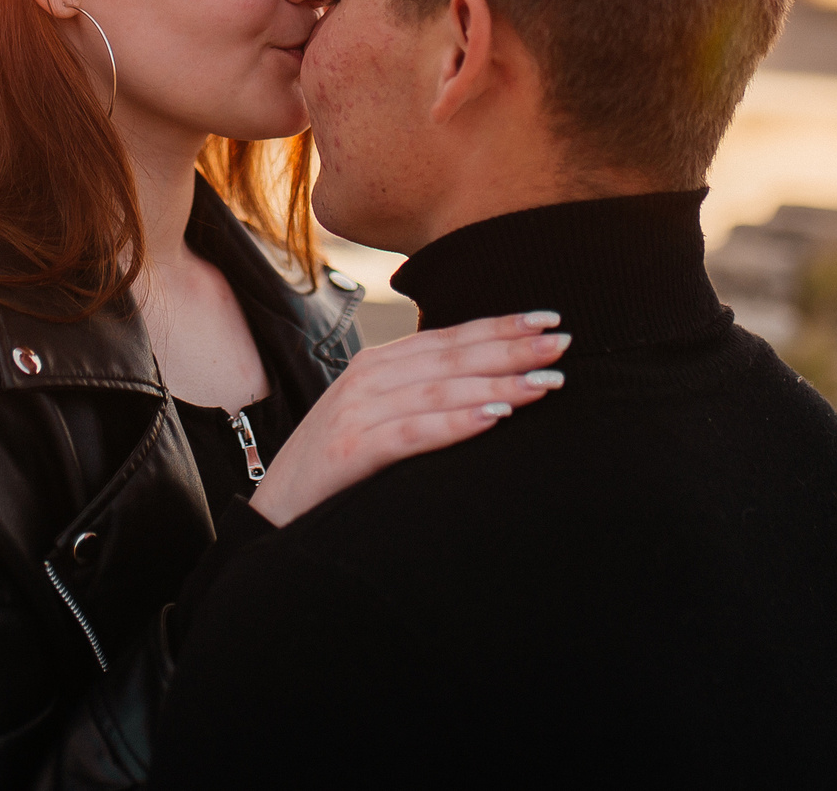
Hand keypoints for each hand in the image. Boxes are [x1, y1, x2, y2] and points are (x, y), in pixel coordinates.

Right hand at [249, 312, 569, 526]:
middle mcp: (367, 377)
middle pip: (451, 356)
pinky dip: (454, 423)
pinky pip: (411, 432)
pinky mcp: (350, 450)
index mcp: (379, 364)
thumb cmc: (339, 470)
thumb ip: (422, 397)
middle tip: (562, 344)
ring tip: (542, 383)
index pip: (449, 337)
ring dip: (494, 383)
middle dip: (510, 348)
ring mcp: (356, 411)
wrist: (275, 515)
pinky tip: (493, 417)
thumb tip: (491, 388)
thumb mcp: (381, 420)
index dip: (500, 326)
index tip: (549, 319)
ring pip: (438, 389)